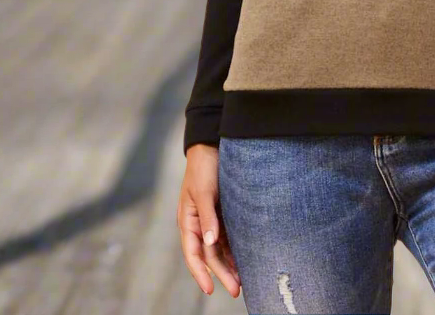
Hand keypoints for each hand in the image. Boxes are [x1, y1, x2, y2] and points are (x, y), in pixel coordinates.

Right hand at [178, 143, 241, 297]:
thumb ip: (207, 217)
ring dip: (230, 264)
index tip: (210, 289)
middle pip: (210, 255)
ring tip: (244, 280)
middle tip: (237, 290)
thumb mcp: (204, 191)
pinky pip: (229, 236)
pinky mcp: (224, 213)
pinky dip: (236, 249)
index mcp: (188, 221)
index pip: (194, 253)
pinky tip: (246, 258)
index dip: (201, 273)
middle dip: (222, 273)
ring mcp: (212, 219)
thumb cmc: (204, 167)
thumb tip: (210, 242)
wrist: (212, 144)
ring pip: (220, 249)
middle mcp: (199, 224)